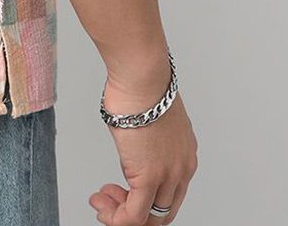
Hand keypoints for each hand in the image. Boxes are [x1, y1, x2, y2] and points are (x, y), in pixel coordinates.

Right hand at [89, 74, 198, 224]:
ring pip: (150, 218)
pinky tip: (103, 205)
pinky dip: (116, 217)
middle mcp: (183, 168)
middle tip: (109, 202)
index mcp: (184, 154)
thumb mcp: (149, 118)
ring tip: (102, 203)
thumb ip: (146, 138)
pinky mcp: (150, 177)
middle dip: (133, 212)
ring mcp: (169, 174)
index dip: (144, 199)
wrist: (141, 76)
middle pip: (163, 212)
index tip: (119, 189)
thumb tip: (132, 141)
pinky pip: (135, 215)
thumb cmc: (140, 85)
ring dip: (120, 216)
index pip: (169, 194)